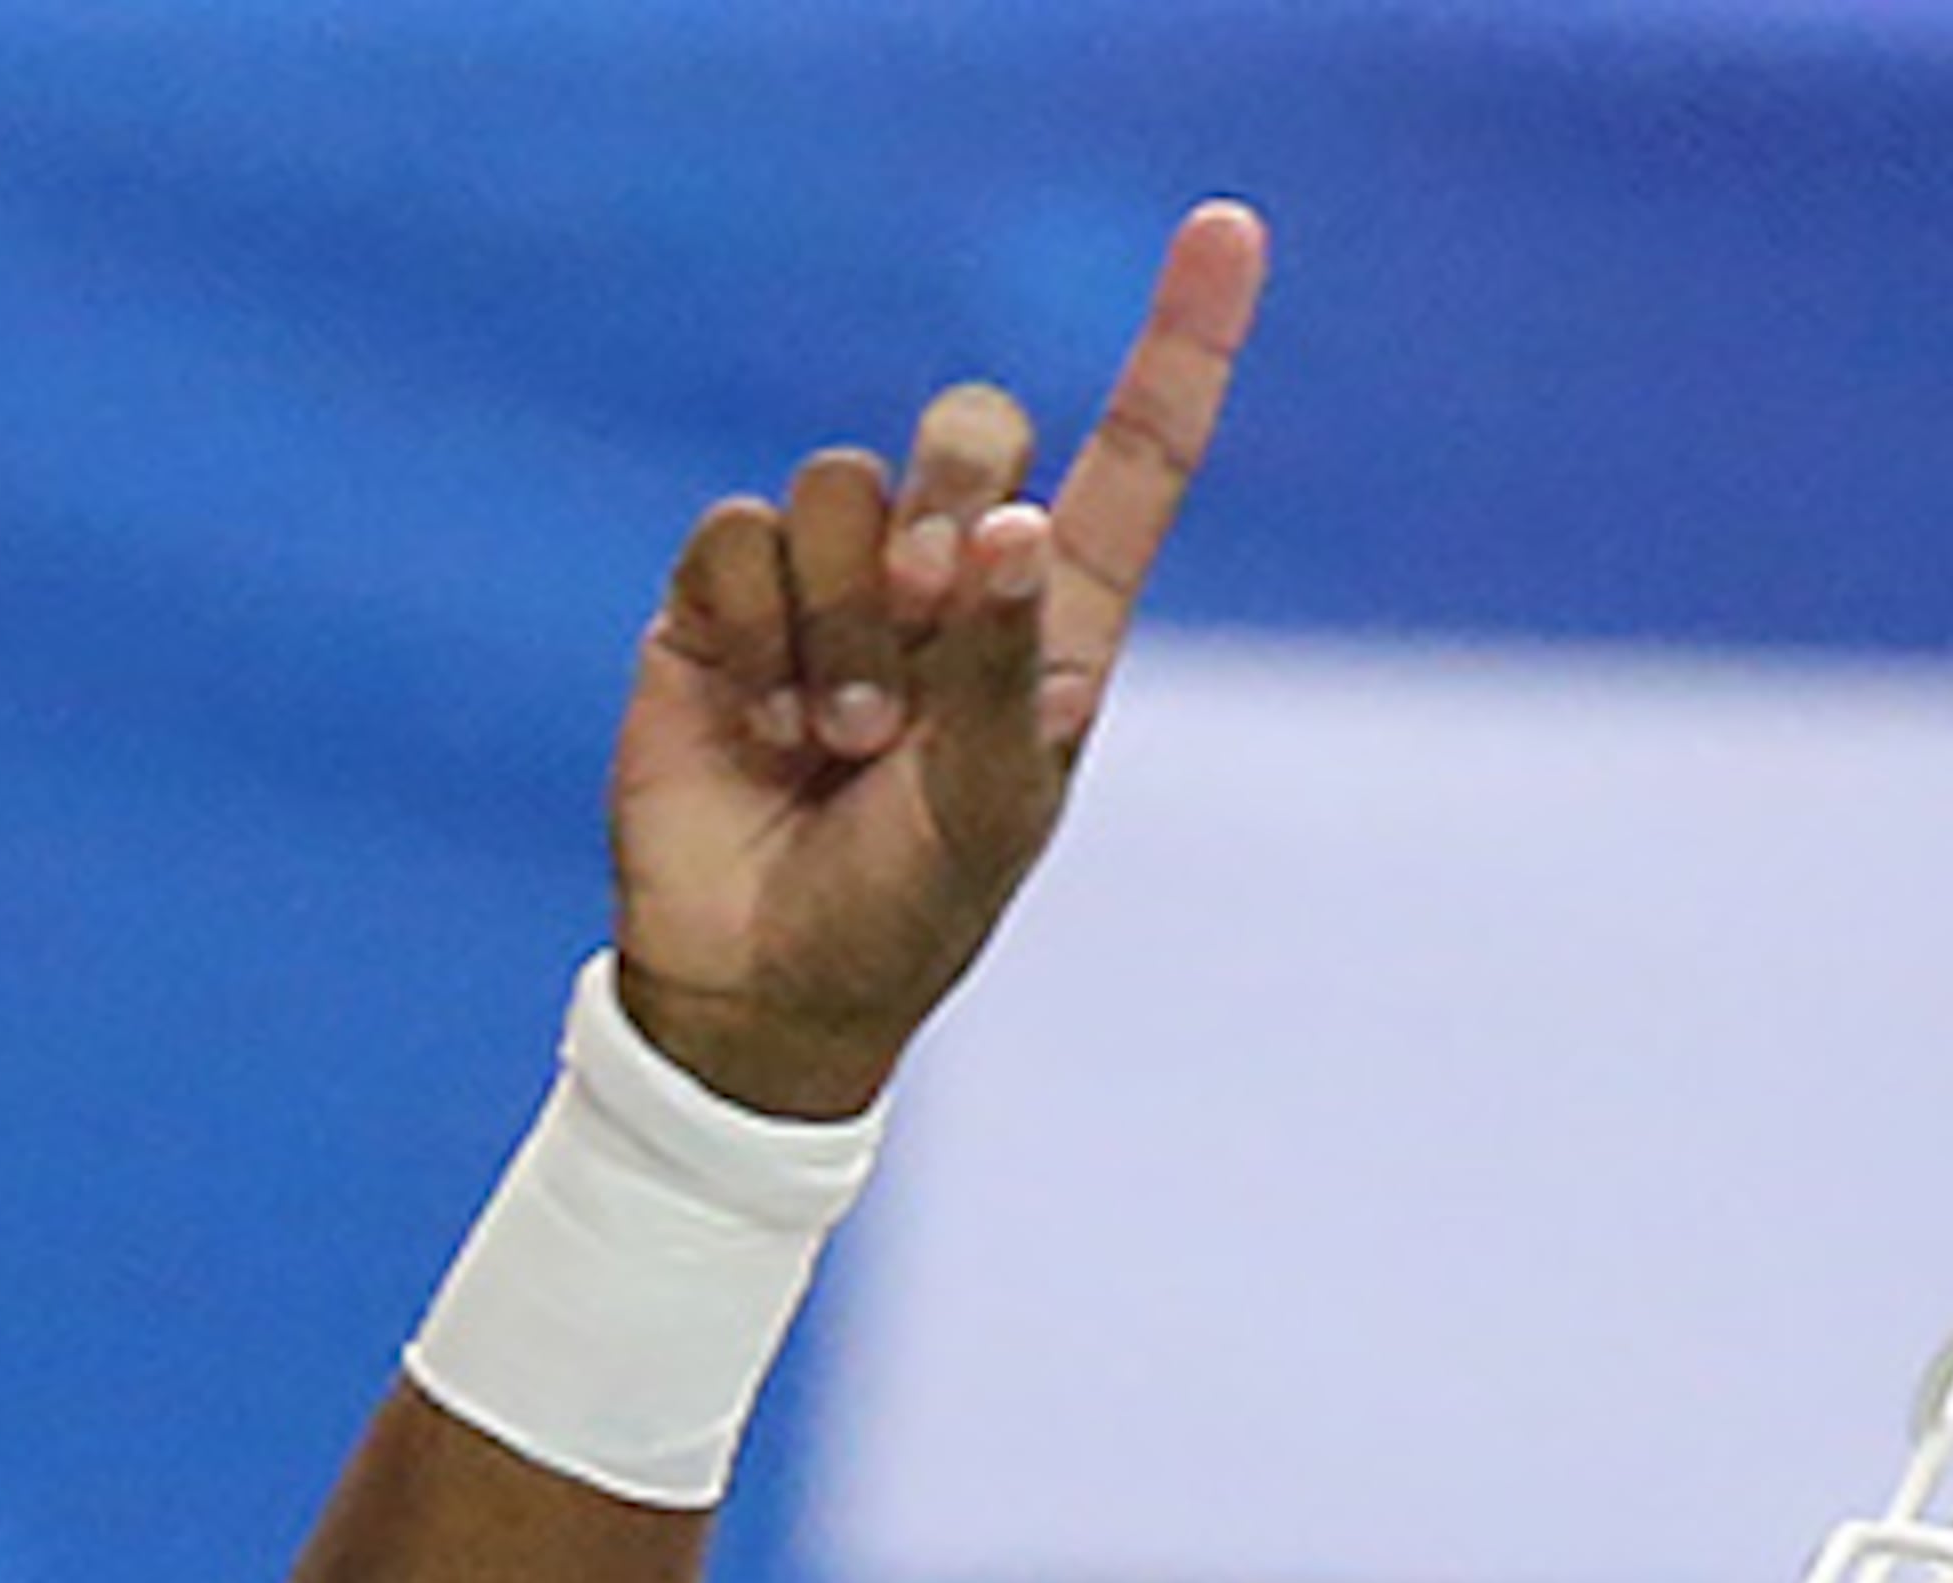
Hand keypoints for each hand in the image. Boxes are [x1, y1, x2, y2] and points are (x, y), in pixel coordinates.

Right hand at [608, 197, 1268, 1118]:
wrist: (764, 983)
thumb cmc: (906, 910)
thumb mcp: (986, 809)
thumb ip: (1002, 669)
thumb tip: (1003, 528)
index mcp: (1049, 625)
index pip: (1131, 464)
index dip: (1177, 348)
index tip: (1230, 230)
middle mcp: (947, 581)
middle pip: (968, 426)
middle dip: (948, 505)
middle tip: (927, 622)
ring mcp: (833, 583)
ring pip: (843, 488)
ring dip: (844, 625)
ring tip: (841, 741)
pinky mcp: (723, 598)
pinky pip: (738, 533)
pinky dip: (754, 635)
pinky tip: (764, 726)